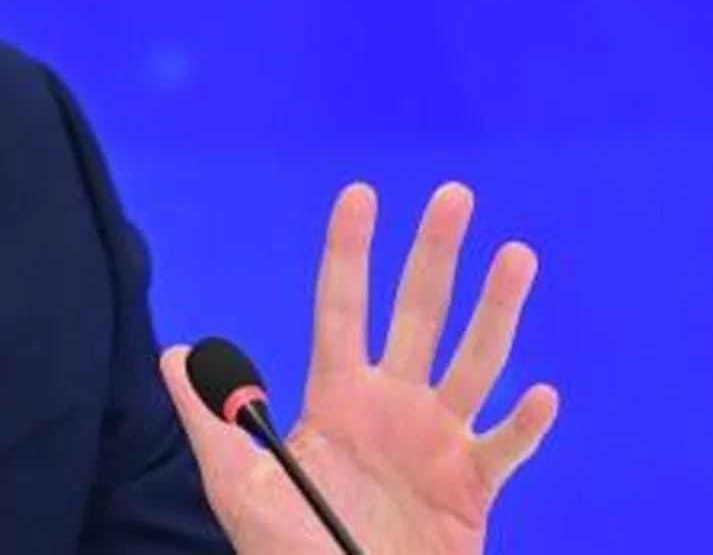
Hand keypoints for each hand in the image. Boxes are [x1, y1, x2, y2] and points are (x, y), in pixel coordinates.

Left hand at [161, 182, 558, 554]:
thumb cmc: (288, 552)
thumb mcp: (239, 486)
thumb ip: (211, 420)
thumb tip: (173, 354)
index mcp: (337, 396)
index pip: (342, 306)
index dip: (349, 251)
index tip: (360, 194)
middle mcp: (392, 405)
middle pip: (419, 314)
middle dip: (435, 254)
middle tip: (455, 194)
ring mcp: (437, 442)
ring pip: (474, 362)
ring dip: (496, 310)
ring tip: (517, 255)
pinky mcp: (471, 488)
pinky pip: (503, 448)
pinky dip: (523, 425)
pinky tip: (539, 394)